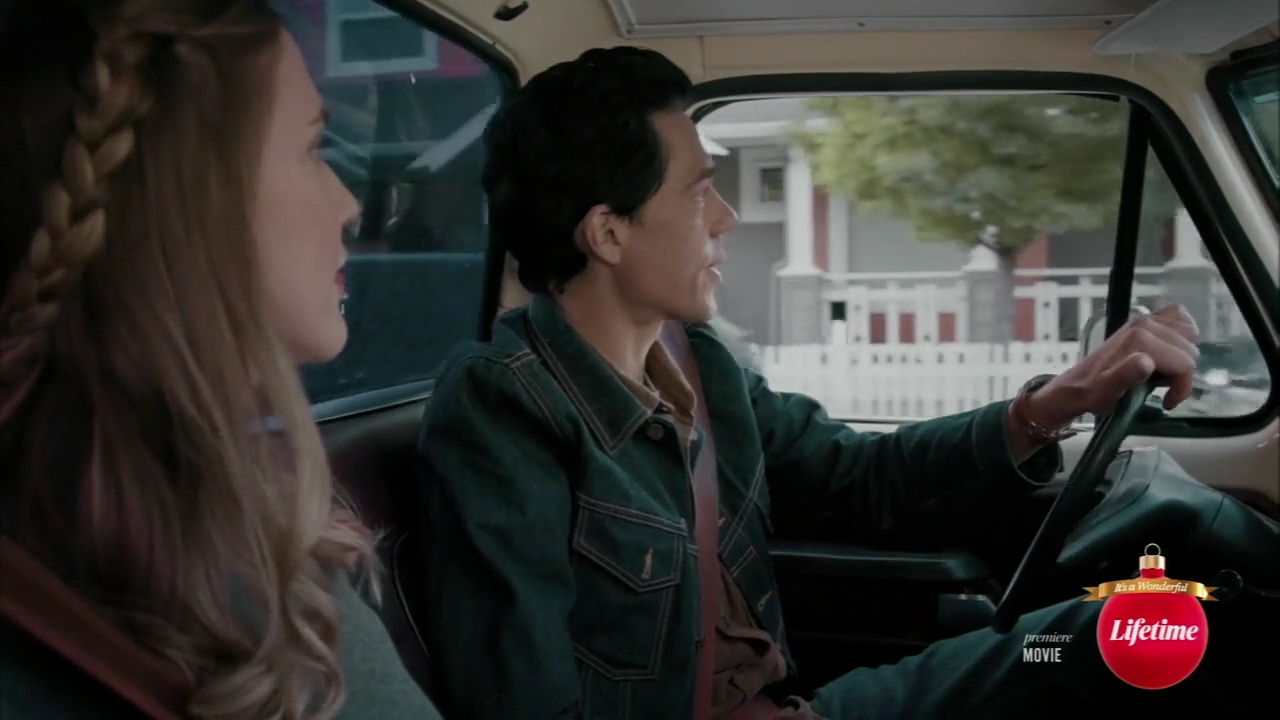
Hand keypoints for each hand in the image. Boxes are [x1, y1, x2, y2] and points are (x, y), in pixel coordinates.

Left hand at [1031, 305, 1199, 426]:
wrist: (1076, 385)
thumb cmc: (1093, 392)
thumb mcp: (1108, 391)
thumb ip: (1127, 376)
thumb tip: (1147, 362)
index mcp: (1140, 340)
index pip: (1185, 363)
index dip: (1182, 387)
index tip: (1167, 402)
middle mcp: (1145, 323)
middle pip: (1189, 350)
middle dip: (1182, 374)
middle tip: (1163, 390)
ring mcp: (1145, 319)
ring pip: (1189, 334)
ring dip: (1182, 357)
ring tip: (1163, 374)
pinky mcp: (1144, 320)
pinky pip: (1179, 318)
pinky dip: (1182, 336)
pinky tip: (1170, 353)